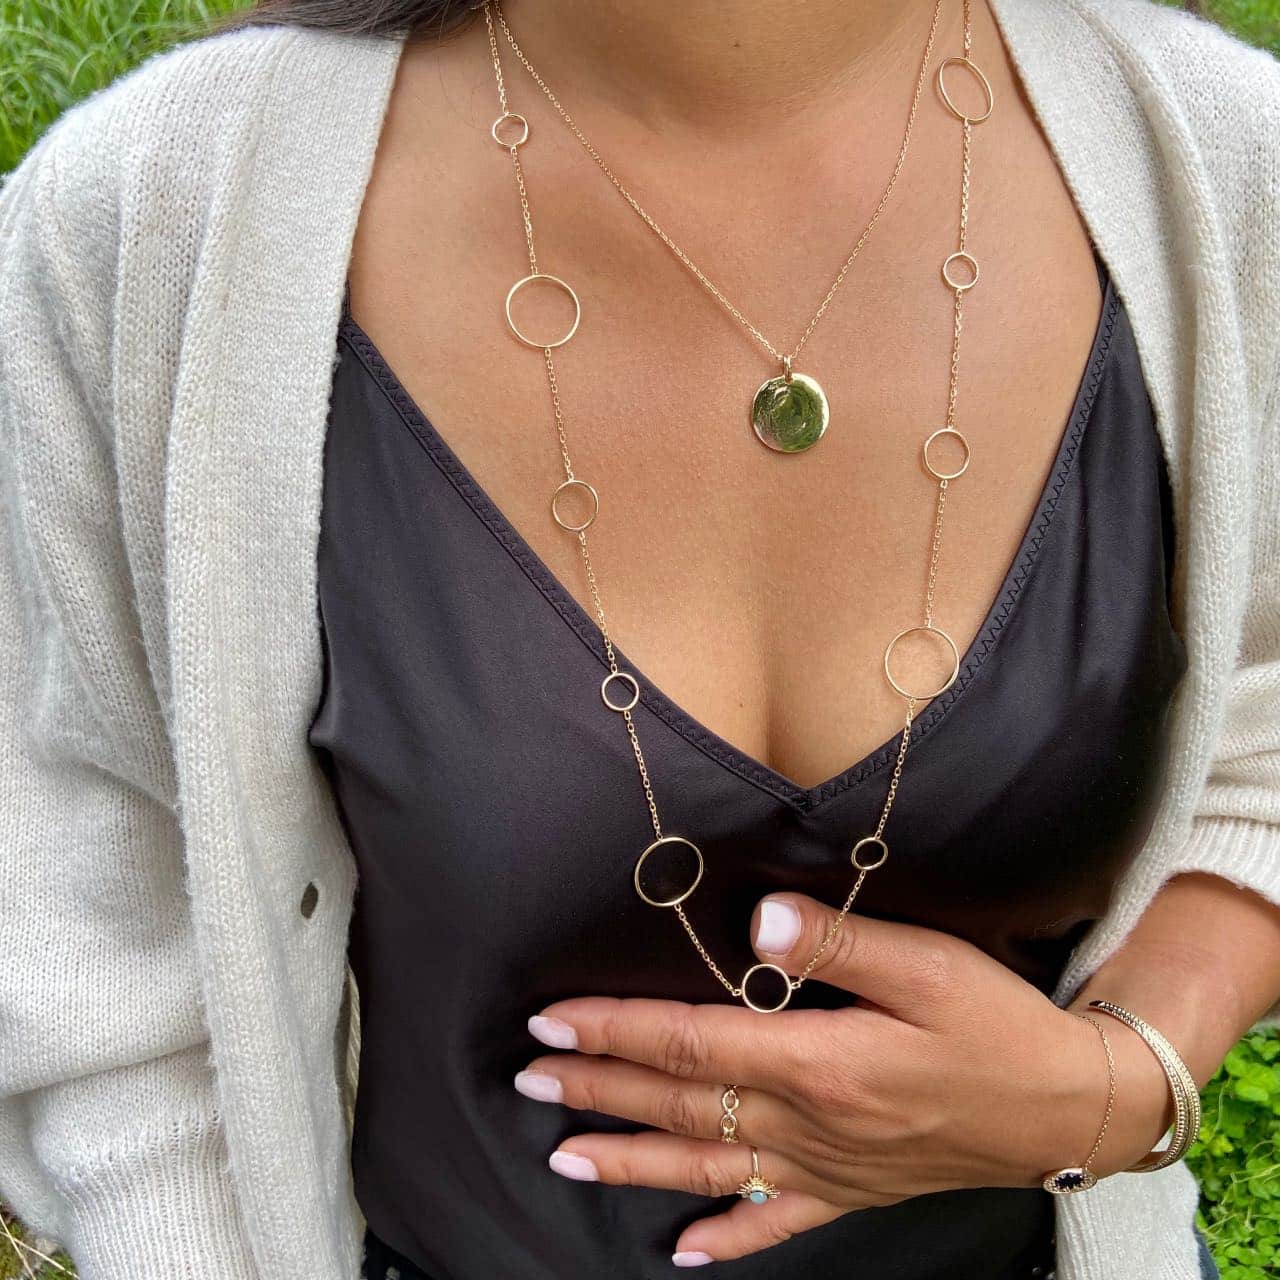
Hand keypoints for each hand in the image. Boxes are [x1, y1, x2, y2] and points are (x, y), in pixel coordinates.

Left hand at [514, 893, 1172, 1266]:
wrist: (1069, 1106)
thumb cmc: (997, 1024)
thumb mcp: (925, 964)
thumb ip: (834, 940)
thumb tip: (755, 918)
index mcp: (818, 1061)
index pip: (690, 1045)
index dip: (616, 1031)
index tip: (552, 1022)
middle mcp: (807, 1122)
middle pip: (680, 1106)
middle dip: (598, 1089)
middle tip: (528, 1080)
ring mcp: (826, 1166)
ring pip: (706, 1166)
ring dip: (631, 1160)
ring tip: (564, 1155)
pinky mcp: (852, 1190)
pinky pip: (777, 1223)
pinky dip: (728, 1237)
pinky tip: (685, 1253)